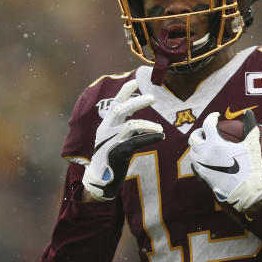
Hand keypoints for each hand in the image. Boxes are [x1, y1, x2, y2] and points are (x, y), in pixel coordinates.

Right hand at [82, 79, 163, 200]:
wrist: (101, 179)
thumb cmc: (110, 158)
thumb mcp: (114, 139)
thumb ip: (124, 128)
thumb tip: (141, 120)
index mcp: (106, 125)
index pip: (114, 104)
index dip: (124, 93)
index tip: (134, 82)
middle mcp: (106, 130)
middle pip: (121, 109)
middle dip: (137, 102)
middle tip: (152, 97)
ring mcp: (111, 140)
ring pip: (131, 126)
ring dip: (148, 125)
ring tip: (160, 128)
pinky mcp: (118, 152)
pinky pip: (137, 141)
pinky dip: (150, 137)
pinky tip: (160, 136)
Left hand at [188, 109, 261, 212]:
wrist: (246, 193)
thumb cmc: (250, 168)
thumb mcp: (252, 145)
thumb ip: (250, 127)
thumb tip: (248, 112)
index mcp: (215, 143)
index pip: (208, 124)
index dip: (212, 117)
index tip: (216, 116)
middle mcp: (204, 153)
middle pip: (194, 138)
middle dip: (199, 132)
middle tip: (206, 131)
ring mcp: (201, 166)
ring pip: (192, 152)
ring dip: (197, 146)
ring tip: (205, 144)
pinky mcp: (202, 177)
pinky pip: (194, 165)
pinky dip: (197, 159)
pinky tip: (205, 160)